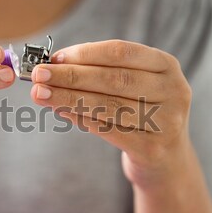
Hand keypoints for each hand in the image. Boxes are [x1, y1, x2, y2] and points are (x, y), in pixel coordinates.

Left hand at [30, 40, 192, 187]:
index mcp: (166, 66)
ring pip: (107, 105)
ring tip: (41, 93)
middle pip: (112, 79)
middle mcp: (172, 91)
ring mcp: (166, 122)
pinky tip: (59, 111)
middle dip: (70, 75)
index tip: (54, 58)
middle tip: (39, 75)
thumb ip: (103, 72)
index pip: (120, 52)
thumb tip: (56, 64)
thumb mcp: (135, 86)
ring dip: (68, 97)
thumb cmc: (141, 113)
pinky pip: (107, 129)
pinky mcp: (151, 148)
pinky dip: (80, 118)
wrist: (166, 160)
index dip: (84, 53)